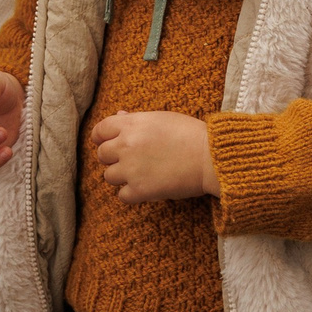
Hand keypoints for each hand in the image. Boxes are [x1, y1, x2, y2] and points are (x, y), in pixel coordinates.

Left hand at [93, 111, 215, 203]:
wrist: (211, 157)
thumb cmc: (190, 134)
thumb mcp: (161, 118)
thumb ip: (136, 119)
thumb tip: (119, 116)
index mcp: (130, 125)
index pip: (100, 131)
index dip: (101, 138)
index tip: (106, 143)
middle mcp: (126, 146)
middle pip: (102, 155)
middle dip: (113, 158)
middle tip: (130, 160)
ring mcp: (131, 169)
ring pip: (109, 176)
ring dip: (121, 176)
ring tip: (140, 174)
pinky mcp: (140, 190)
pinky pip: (122, 195)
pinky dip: (131, 194)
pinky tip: (145, 188)